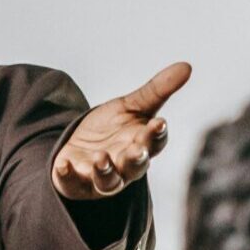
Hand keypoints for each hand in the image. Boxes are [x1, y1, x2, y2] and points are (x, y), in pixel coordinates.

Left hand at [52, 62, 190, 200]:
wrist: (80, 147)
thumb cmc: (112, 128)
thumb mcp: (132, 105)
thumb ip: (157, 90)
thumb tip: (187, 66)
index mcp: (142, 145)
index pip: (154, 142)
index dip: (157, 134)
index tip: (159, 123)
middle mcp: (125, 166)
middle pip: (135, 166)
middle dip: (136, 158)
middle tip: (137, 150)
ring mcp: (101, 177)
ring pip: (108, 181)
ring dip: (105, 171)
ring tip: (100, 158)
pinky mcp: (76, 182)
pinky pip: (72, 183)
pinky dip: (67, 175)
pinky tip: (62, 165)